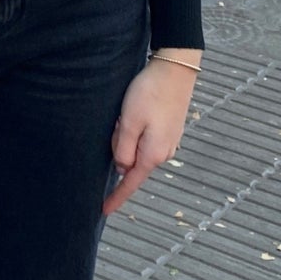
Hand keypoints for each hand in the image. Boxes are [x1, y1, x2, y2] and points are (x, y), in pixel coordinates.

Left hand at [104, 56, 199, 215]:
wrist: (175, 69)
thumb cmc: (150, 93)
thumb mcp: (129, 123)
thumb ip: (123, 150)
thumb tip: (123, 169)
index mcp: (153, 154)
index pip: (130, 182)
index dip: (116, 197)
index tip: (104, 210)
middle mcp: (164, 152)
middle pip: (130, 161)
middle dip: (119, 146)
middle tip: (120, 120)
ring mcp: (169, 141)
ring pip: (136, 148)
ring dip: (127, 134)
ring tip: (129, 112)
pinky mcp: (169, 129)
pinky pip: (144, 138)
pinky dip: (135, 129)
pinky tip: (136, 111)